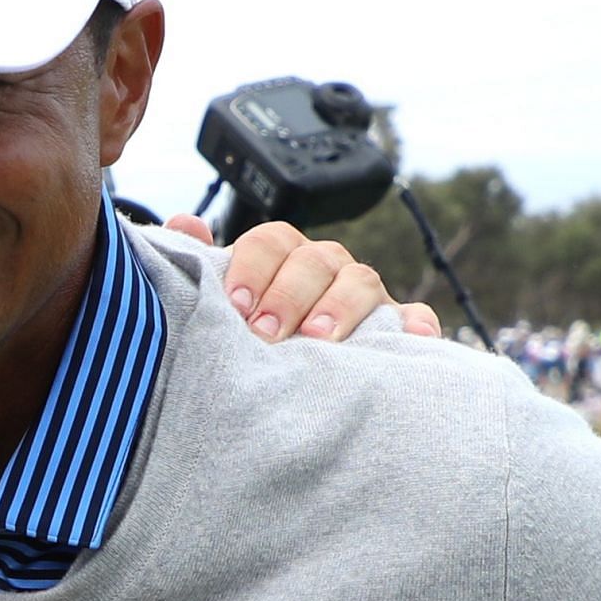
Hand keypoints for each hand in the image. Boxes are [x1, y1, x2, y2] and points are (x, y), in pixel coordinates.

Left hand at [164, 215, 441, 341]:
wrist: (285, 376)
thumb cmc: (252, 330)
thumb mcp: (222, 300)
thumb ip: (202, 265)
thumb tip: (184, 224)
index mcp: (282, 256)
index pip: (271, 242)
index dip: (253, 269)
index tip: (237, 306)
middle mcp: (325, 268)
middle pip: (317, 260)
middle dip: (290, 294)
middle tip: (267, 332)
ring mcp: (365, 296)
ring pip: (363, 282)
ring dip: (342, 306)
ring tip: (319, 338)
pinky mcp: (396, 327)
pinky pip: (415, 318)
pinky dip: (415, 325)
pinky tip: (409, 338)